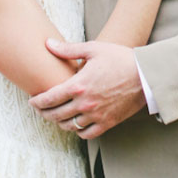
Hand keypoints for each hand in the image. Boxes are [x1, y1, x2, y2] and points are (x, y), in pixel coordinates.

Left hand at [29, 40, 145, 138]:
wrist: (146, 75)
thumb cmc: (120, 58)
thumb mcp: (93, 49)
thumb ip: (68, 49)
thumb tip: (48, 44)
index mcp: (79, 85)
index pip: (49, 98)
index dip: (37, 102)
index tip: (32, 101)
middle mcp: (85, 103)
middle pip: (56, 115)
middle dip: (44, 113)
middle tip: (40, 109)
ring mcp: (96, 116)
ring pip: (69, 126)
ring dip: (59, 122)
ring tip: (56, 115)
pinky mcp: (108, 123)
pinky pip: (86, 134)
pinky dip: (78, 131)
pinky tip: (75, 123)